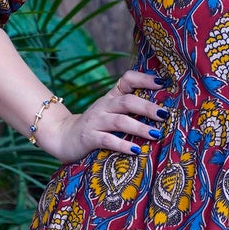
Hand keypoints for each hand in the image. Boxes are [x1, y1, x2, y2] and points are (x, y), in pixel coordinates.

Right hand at [38, 70, 165, 161]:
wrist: (63, 136)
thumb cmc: (96, 125)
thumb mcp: (110, 111)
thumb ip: (130, 108)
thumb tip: (162, 110)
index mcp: (111, 97)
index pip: (127, 80)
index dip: (144, 79)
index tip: (162, 83)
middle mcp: (104, 106)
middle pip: (127, 101)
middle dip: (147, 108)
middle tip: (164, 115)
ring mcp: (95, 121)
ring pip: (119, 121)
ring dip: (139, 128)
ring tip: (156, 134)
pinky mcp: (89, 138)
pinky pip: (107, 140)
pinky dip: (122, 145)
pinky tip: (135, 150)